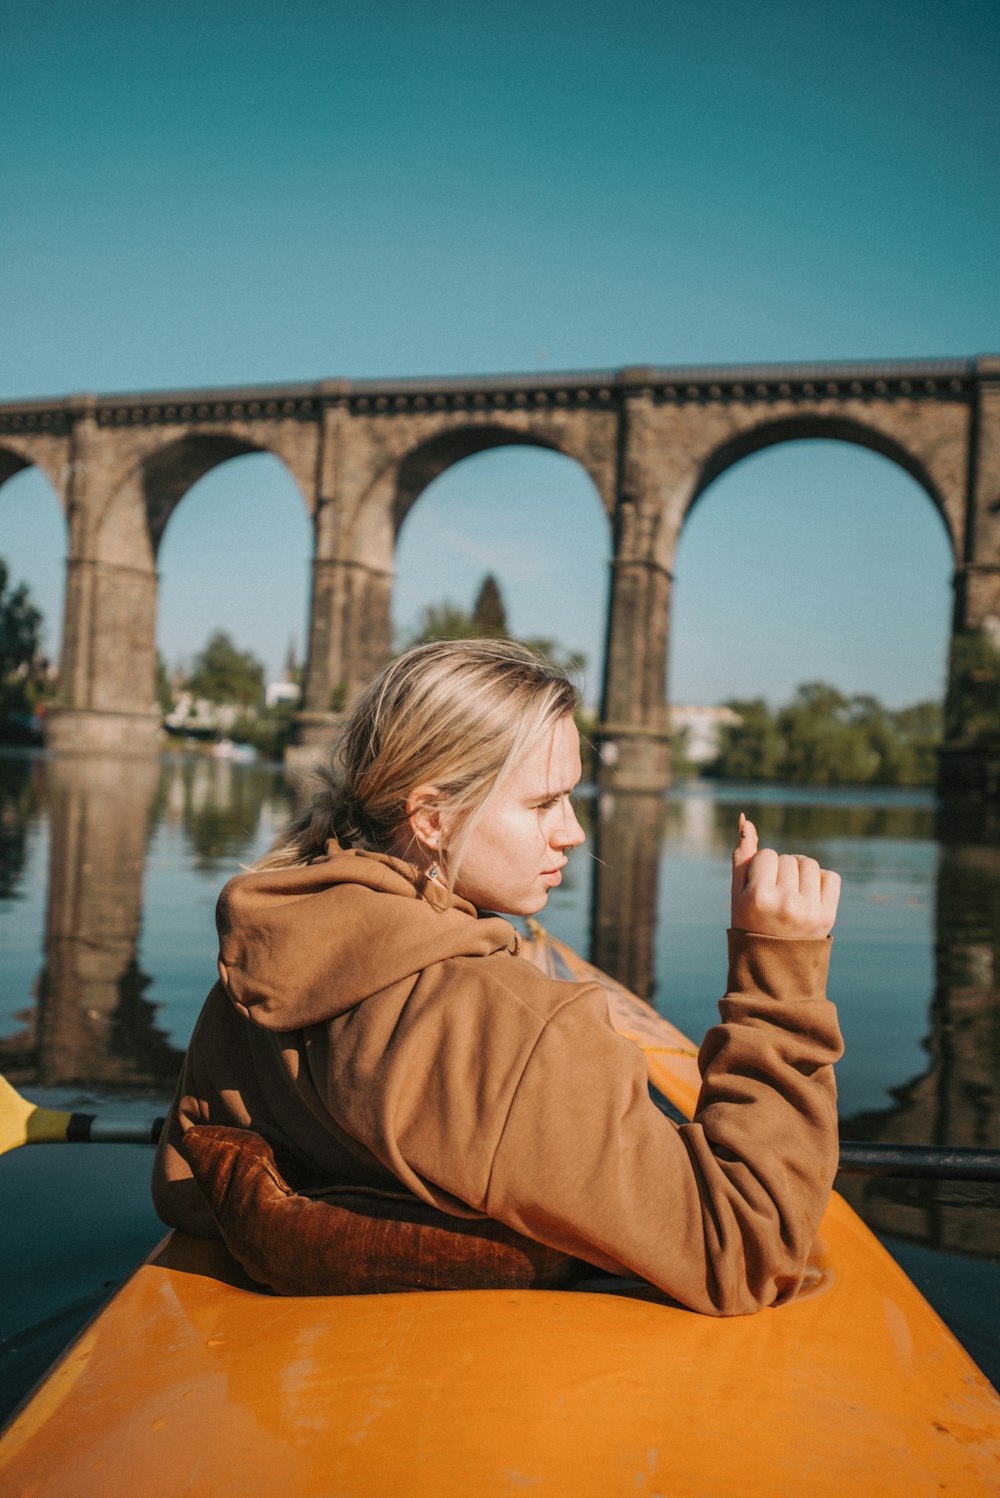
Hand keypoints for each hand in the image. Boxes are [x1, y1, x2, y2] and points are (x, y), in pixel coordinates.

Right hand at [731, 814, 840, 939]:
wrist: (774, 966)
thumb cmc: (750, 924)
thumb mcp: (738, 894)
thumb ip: (742, 857)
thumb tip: (746, 820)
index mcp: (759, 897)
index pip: (767, 854)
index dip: (762, 867)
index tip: (759, 886)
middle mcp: (785, 903)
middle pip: (788, 858)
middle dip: (781, 869)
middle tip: (776, 892)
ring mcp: (808, 910)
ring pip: (809, 864)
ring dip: (800, 872)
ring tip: (792, 891)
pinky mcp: (827, 915)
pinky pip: (830, 877)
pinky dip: (821, 880)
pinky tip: (809, 895)